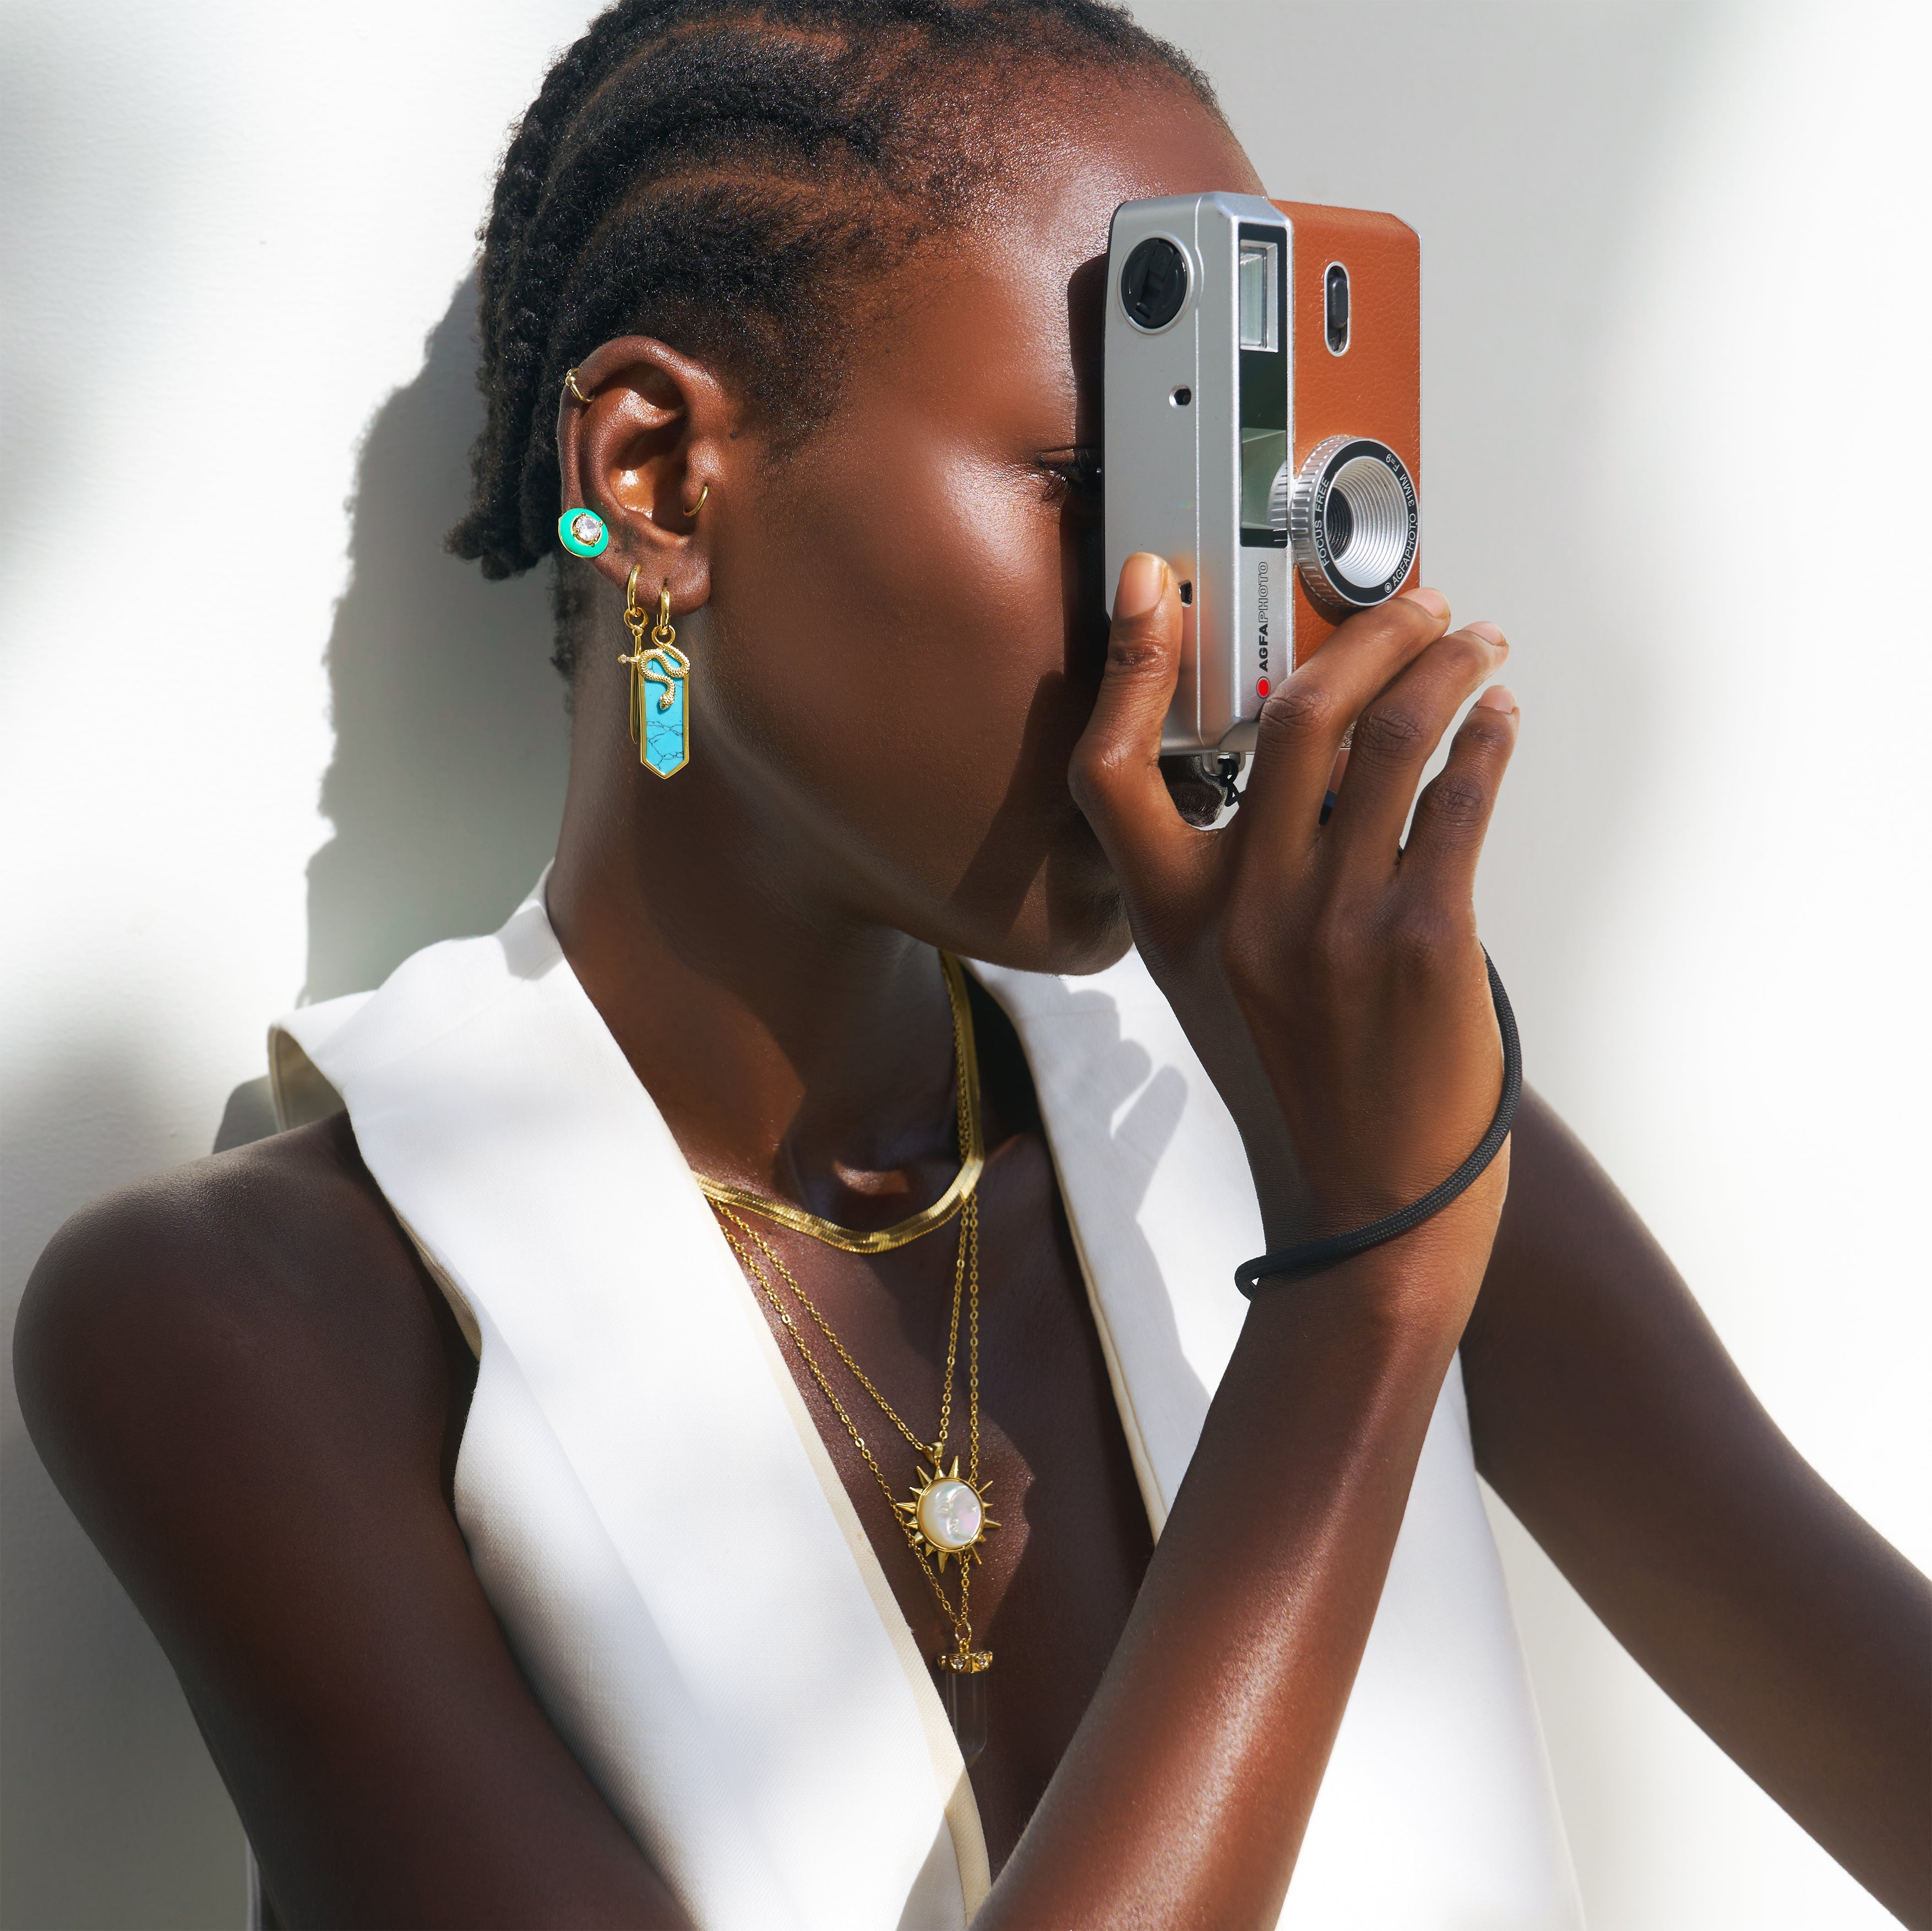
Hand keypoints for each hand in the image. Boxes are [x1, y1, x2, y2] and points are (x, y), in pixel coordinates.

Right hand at [1069, 554, 1518, 1325]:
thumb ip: (1235, 882)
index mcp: (1172, 922)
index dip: (1127, 666)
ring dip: (1443, 666)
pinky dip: (1487, 739)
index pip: (1110, 771)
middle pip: (1289, 717)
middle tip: (1411, 600)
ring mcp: (1331, 925)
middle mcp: (1241, 913)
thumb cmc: (1299, 1091)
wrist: (1364, 1209)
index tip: (1155, 582)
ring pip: (1388, 738)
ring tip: (1474, 642)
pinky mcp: (1424, 942)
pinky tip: (1499, 718)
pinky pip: (1459, 799)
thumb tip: (1309, 759)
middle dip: (1363, 634)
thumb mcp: (1220, 984)